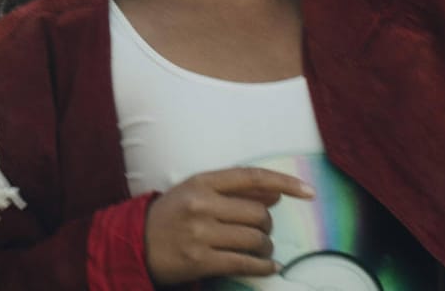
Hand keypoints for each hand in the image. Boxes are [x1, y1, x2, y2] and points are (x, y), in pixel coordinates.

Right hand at [143, 167, 312, 283]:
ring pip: (255, 239)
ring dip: (265, 248)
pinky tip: (268, 267)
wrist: (135, 242)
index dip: (285, 183)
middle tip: (261, 232)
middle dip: (267, 226)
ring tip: (260, 250)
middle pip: (259, 214)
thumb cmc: (173, 215)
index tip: (309, 191)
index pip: (252, 177)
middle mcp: (201, 204)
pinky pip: (246, 264)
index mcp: (202, 182)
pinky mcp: (200, 260)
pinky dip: (263, 267)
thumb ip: (236, 191)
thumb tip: (276, 193)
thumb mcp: (198, 193)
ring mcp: (200, 233)